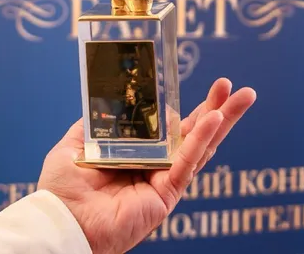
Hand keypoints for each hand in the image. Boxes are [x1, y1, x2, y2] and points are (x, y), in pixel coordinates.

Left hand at [38, 78, 255, 253]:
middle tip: (234, 87)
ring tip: (242, 96)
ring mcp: (163, 179)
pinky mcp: (166, 194)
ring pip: (200, 145)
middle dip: (217, 109)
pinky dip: (202, 139)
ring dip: (222, 119)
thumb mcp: (77, 142)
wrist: (61, 218)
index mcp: (137, 152)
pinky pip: (188, 162)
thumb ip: (97, 121)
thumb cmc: (64, 185)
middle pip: (193, 133)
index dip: (186, 106)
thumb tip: (108, 98)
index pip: (169, 126)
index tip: (194, 86)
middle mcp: (155, 165)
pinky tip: (217, 119)